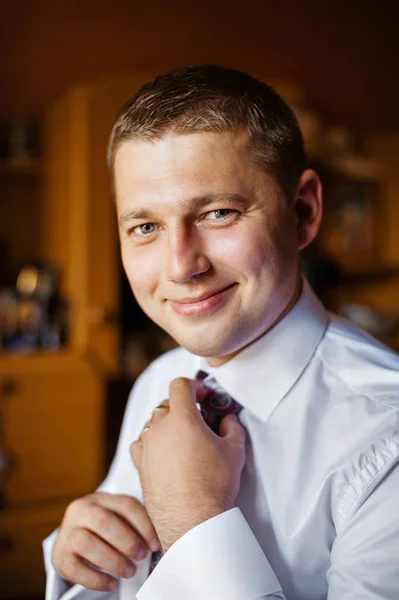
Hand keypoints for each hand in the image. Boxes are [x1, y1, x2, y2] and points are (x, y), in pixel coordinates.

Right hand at [52, 492, 160, 590]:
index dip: (143, 524)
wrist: (73, 537)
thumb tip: (156, 546)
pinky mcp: (59, 556)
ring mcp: (67, 532)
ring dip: (112, 560)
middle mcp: (81, 510)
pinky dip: (96, 579)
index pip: (125, 505)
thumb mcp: (117, 519)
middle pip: (103, 521)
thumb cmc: (104, 529)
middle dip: (126, 541)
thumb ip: (133, 526)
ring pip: (86, 543)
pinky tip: (111, 583)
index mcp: (101, 498)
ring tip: (128, 571)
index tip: (155, 544)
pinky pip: (76, 569)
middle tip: (141, 556)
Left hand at [131, 377, 245, 552]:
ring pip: (152, 423)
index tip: (202, 395)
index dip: (194, 386)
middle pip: (167, 404)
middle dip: (183, 407)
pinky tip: (162, 452)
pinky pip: (140, 444)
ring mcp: (147, 447)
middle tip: (198, 419)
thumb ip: (232, 426)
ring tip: (182, 438)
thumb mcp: (235, 450)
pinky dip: (151, 443)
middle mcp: (159, 429)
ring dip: (166, 424)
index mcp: (182, 418)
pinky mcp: (140, 466)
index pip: (180, 385)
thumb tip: (227, 421)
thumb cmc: (214, 485)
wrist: (193, 520)